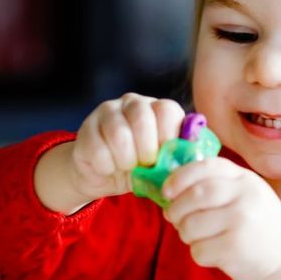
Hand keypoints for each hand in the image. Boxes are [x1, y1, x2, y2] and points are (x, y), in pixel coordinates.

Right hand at [34, 94, 183, 213]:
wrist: (103, 176)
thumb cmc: (140, 168)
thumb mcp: (162, 164)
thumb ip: (178, 157)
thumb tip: (194, 159)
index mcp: (157, 108)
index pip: (168, 110)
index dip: (168, 136)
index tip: (164, 157)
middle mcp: (133, 103)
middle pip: (143, 118)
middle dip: (146, 150)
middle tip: (145, 165)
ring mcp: (107, 112)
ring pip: (119, 134)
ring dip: (126, 160)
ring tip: (126, 167)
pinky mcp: (87, 127)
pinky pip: (98, 150)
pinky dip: (106, 167)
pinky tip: (108, 167)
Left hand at [162, 158, 280, 279]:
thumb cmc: (262, 227)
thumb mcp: (247, 196)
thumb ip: (218, 186)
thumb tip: (171, 190)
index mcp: (245, 179)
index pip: (205, 166)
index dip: (180, 177)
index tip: (168, 190)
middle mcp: (244, 195)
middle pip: (192, 196)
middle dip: (176, 210)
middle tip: (176, 220)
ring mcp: (240, 221)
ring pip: (190, 225)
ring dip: (187, 236)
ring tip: (202, 239)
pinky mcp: (234, 248)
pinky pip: (198, 250)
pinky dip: (200, 255)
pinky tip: (216, 255)